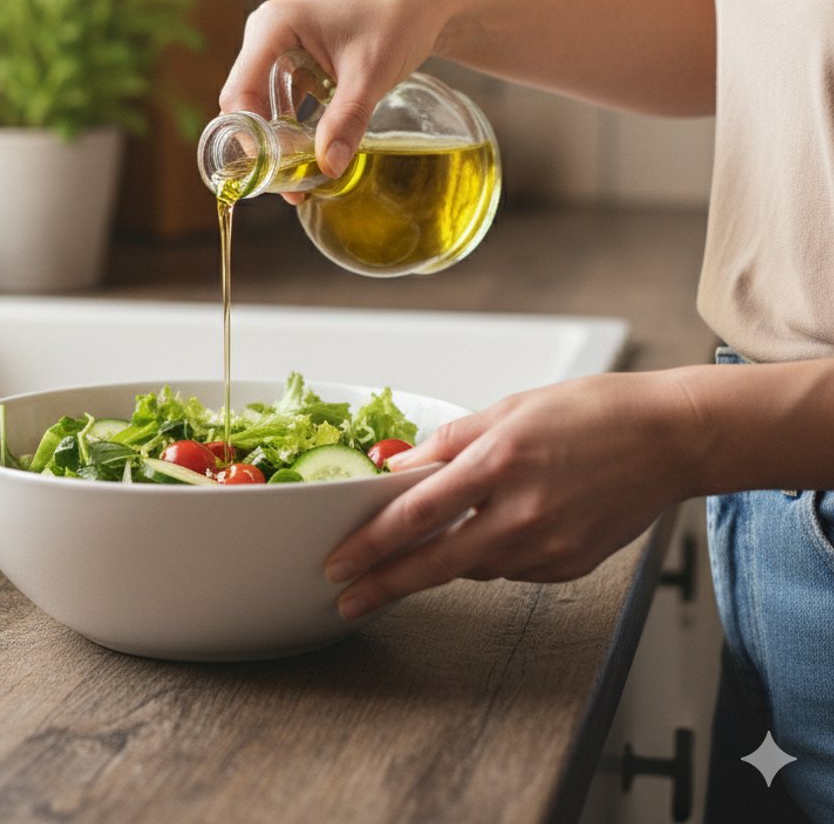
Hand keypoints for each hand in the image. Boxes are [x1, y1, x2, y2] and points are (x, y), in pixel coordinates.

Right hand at [219, 0, 463, 178]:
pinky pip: (281, 102)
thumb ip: (347, 119)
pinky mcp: (293, 62)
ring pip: (263, 106)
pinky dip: (291, 130)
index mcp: (273, 27)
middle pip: (247, 102)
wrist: (419, 2)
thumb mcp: (370, 73)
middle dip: (263, 144)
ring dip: (277, 141)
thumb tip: (328, 167)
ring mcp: (277, 49)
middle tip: (287, 185)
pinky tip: (308, 156)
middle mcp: (266, 36)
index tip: (270, 172)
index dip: (248, 134)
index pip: (240, 92)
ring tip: (298, 180)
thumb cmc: (395, 21)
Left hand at [325, 371, 698, 619]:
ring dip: (440, 562)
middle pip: (434, 562)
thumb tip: (400, 469)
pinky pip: (510, 570)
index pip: (416, 515)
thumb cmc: (591, 413)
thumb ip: (449, 443)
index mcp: (500, 461)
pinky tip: (490, 533)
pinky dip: (489, 556)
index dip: (371, 544)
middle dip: (383, 585)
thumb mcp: (508, 409)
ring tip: (417, 552)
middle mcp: (523, 511)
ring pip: (473, 568)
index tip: (339, 561)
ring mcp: (550, 546)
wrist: (669, 438)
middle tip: (346, 598)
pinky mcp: (570, 566)